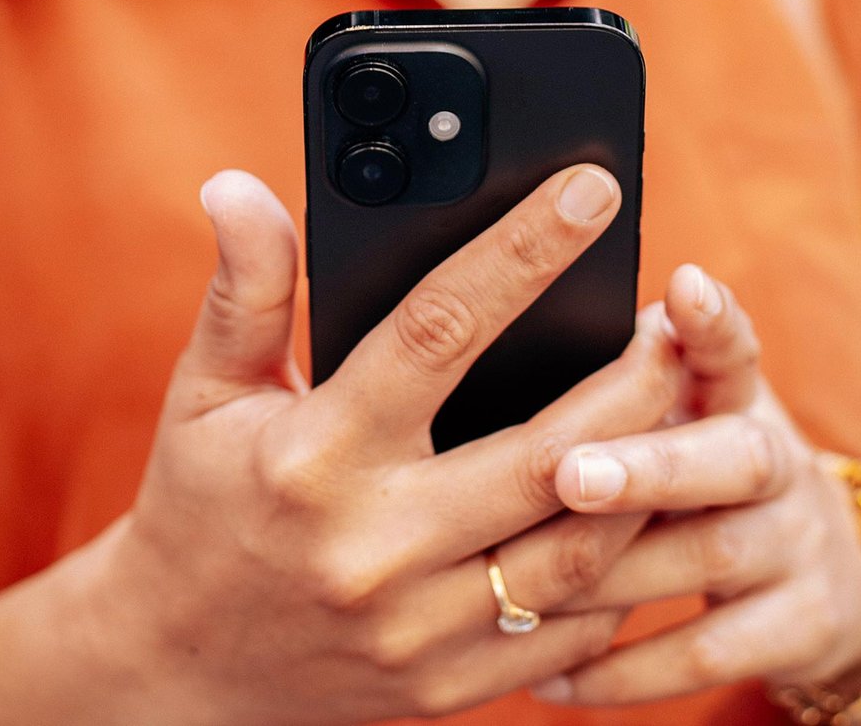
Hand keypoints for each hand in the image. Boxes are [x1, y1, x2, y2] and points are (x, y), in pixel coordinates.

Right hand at [81, 167, 688, 724]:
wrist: (182, 663)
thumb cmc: (201, 503)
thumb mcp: (206, 391)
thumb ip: (246, 288)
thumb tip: (237, 184)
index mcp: (314, 455)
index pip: (436, 331)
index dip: (523, 251)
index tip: (590, 191)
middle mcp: (374, 544)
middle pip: (551, 453)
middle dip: (637, 380)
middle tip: (675, 324)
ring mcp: (421, 627)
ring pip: (584, 548)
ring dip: (649, 475)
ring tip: (678, 412)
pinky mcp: (453, 686)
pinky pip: (573, 625)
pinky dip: (620, 564)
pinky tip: (637, 509)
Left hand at [532, 265, 860, 706]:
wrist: (822, 577)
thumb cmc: (693, 470)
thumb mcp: (677, 412)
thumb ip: (617, 377)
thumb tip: (504, 310)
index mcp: (735, 397)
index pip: (733, 347)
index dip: (713, 321)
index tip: (683, 287)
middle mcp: (777, 463)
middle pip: (733, 457)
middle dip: (650, 465)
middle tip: (570, 474)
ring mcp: (796, 546)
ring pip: (708, 556)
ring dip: (612, 572)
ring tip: (525, 583)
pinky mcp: (799, 626)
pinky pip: (706, 653)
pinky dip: (623, 671)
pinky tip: (550, 678)